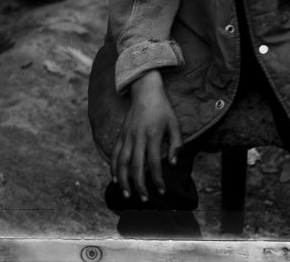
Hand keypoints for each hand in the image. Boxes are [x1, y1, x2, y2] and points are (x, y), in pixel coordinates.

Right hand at [111, 70, 181, 200]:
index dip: (157, 179)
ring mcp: (127, 136)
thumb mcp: (174, 123)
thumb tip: (173, 163)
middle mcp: (138, 137)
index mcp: (152, 135)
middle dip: (140, 185)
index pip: (154, 163)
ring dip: (124, 181)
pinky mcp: (121, 134)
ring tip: (127, 194)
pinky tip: (115, 179)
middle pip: (136, 166)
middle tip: (144, 199)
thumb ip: (176, 143)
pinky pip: (114, 153)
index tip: (161, 191)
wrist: (145, 89)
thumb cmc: (162, 107)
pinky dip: (113, 167)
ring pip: (121, 162)